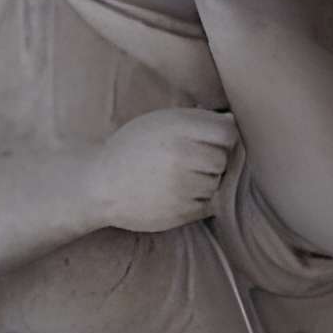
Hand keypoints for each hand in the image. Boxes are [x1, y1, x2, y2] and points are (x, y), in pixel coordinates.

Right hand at [89, 108, 238, 231]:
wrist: (99, 184)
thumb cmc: (132, 149)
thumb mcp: (158, 123)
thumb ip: (195, 120)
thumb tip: (233, 120)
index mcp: (176, 128)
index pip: (227, 132)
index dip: (223, 137)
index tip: (212, 141)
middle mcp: (180, 155)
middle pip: (224, 159)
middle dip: (213, 160)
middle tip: (191, 161)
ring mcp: (181, 186)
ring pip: (218, 183)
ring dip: (206, 181)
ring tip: (179, 178)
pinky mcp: (181, 212)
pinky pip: (209, 204)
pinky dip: (200, 200)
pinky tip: (177, 193)